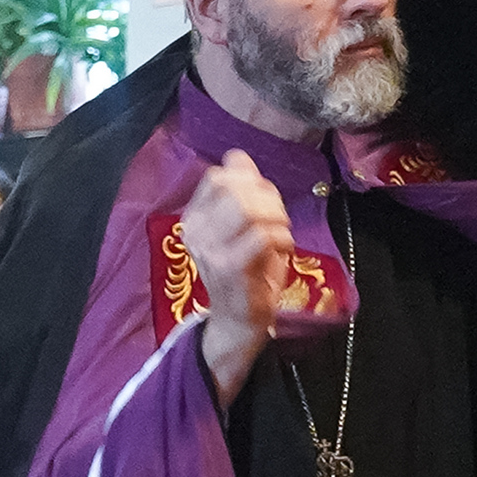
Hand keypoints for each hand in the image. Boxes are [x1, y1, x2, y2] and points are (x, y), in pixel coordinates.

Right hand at [180, 151, 298, 397]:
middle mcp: (195, 231)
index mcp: (193, 217)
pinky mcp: (231, 268)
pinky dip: (282, 239)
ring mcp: (211, 250)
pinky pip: (262, 236)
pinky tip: (282, 251)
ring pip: (248, 209)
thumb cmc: (244, 270)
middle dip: (268, 199)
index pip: (219, 177)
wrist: (238, 321)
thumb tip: (237, 156)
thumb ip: (240, 189)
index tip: (264, 202)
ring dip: (276, 218)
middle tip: (278, 219)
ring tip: (281, 234)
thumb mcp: (241, 224)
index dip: (250, 181)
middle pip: (235, 189)